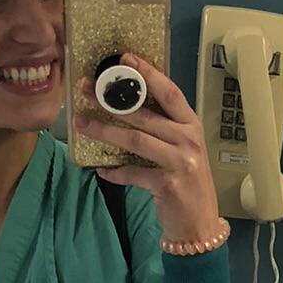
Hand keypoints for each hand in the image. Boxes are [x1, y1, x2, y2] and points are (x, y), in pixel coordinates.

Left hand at [74, 51, 222, 246]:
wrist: (199, 224)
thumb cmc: (187, 182)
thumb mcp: (182, 149)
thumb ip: (163, 128)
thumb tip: (127, 106)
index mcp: (191, 125)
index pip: (169, 92)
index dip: (147, 74)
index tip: (124, 58)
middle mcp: (188, 140)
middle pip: (144, 114)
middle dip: (111, 100)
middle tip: (86, 89)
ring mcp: (180, 163)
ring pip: (135, 140)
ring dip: (105, 131)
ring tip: (82, 124)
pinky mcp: (167, 185)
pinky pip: (133, 173)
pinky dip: (115, 171)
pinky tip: (101, 169)